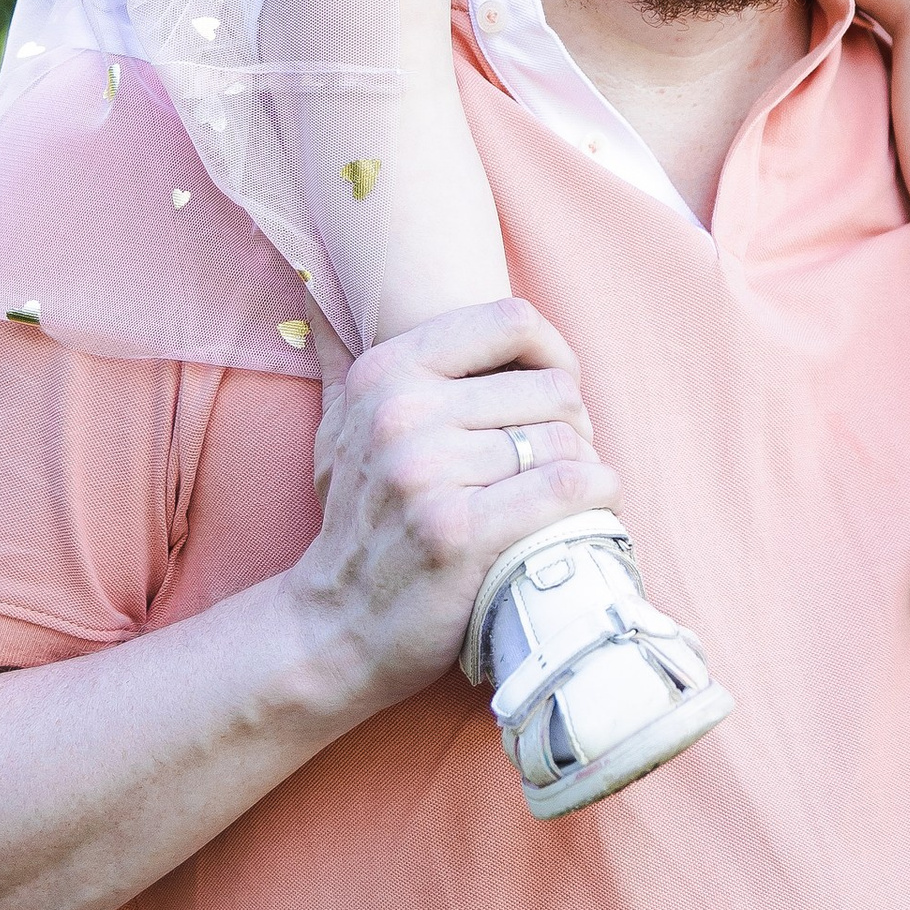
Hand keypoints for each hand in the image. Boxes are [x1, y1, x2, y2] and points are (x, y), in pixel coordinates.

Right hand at [297, 297, 620, 718]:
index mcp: (384, 374)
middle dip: (573, 426)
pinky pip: (569, 486)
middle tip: (557, 463)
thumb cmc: (359, 522)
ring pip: (565, 440)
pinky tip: (591, 507)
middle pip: (551, 388)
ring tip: (564, 496)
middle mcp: (402, 415)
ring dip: (584, 469)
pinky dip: (597, 496)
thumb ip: (344, 354)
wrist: (335, 627)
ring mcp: (429, 474)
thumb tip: (312, 282)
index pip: (511, 321)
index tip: (554, 391)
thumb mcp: (339, 427)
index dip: (553, 351)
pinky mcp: (461, 532)